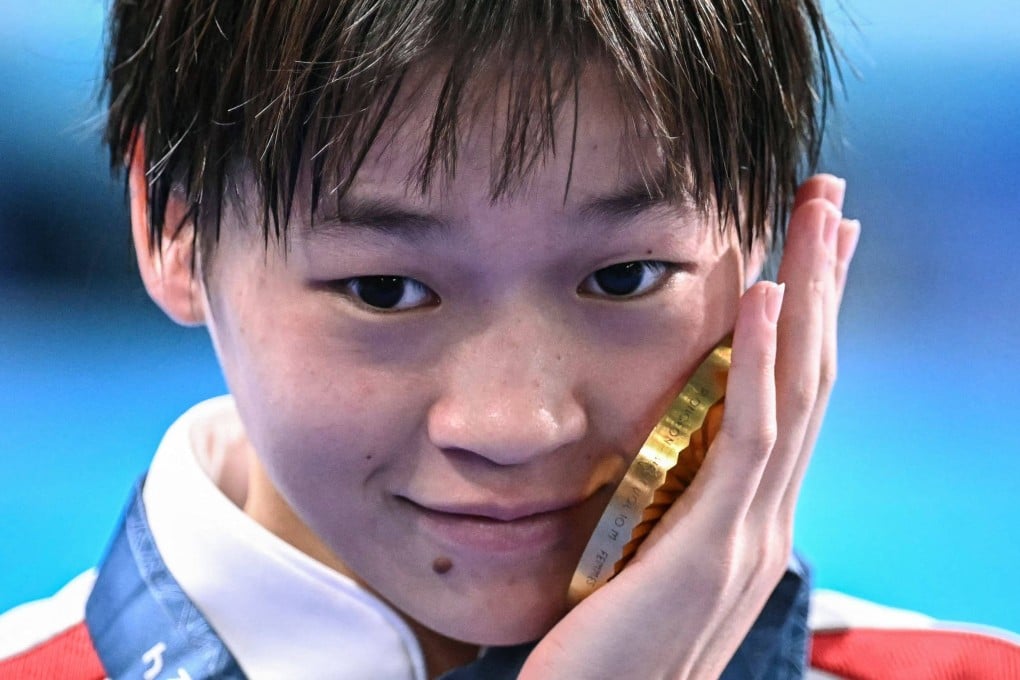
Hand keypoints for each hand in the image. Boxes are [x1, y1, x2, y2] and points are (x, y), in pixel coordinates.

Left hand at [519, 175, 860, 678]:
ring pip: (797, 391)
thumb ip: (669, 506)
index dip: (809, 320)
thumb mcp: (648, 560)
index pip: (791, 398)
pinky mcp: (712, 549)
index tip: (812, 251)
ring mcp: (748, 534)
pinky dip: (765, 363)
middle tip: (832, 201)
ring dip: (810, 295)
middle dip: (825, 283)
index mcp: (748, 516)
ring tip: (817, 214)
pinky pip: (750, 438)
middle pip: (811, 377)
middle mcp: (765, 518)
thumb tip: (663, 455)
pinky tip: (766, 294)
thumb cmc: (608, 649)